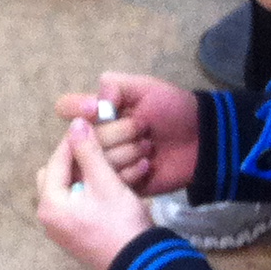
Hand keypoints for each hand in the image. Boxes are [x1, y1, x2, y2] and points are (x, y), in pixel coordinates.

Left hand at [36, 117, 157, 269]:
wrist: (142, 268)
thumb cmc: (119, 223)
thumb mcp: (105, 183)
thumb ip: (88, 152)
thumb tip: (74, 123)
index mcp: (50, 203)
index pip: (57, 160)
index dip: (75, 139)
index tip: (92, 123)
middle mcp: (52, 216)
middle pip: (63, 173)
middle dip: (85, 156)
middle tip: (105, 145)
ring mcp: (68, 226)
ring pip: (80, 186)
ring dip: (102, 171)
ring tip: (131, 156)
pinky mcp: (84, 232)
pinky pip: (89, 201)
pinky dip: (106, 188)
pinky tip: (135, 175)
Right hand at [55, 73, 199, 196]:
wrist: (203, 142)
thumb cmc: (174, 110)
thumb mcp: (147, 88)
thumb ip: (117, 86)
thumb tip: (95, 101)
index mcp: (99, 113)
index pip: (67, 108)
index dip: (75, 108)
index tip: (96, 110)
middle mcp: (96, 137)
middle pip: (82, 138)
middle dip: (116, 132)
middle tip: (144, 130)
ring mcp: (106, 162)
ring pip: (94, 161)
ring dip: (125, 152)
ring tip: (149, 148)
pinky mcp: (119, 184)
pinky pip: (110, 181)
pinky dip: (130, 172)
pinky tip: (148, 166)